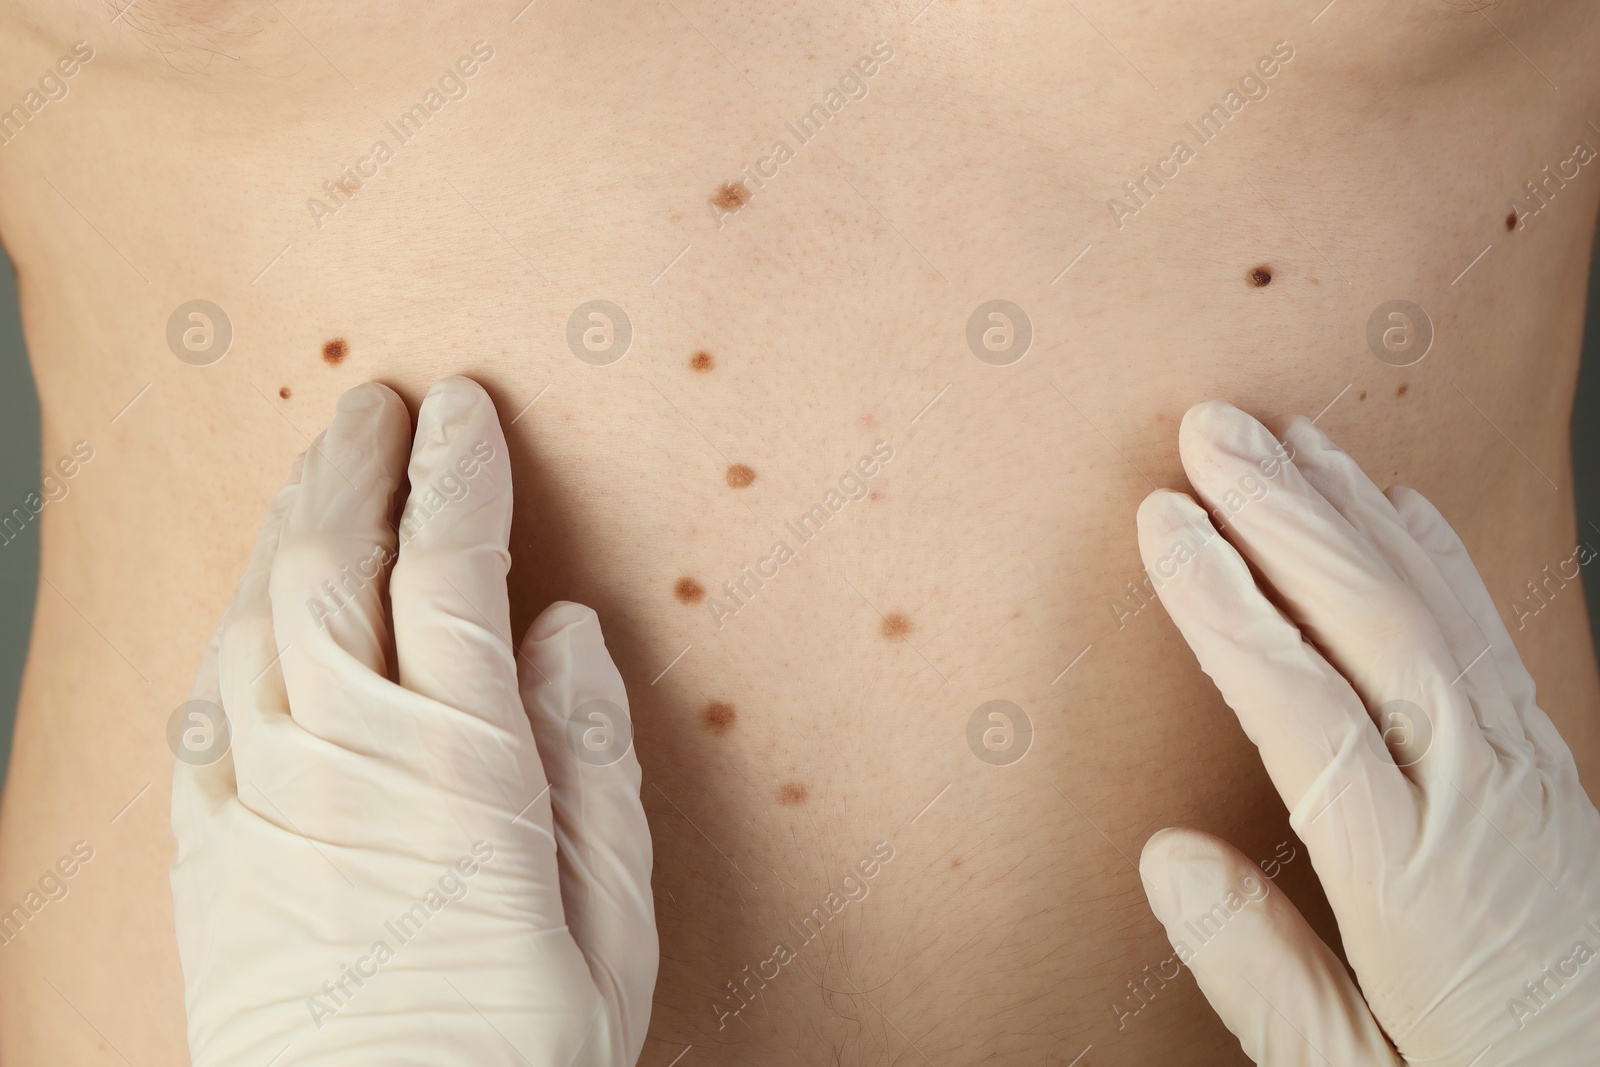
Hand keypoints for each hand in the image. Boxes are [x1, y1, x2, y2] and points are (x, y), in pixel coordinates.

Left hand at [169, 377, 656, 1064]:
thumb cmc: (518, 1053)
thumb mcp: (610, 917)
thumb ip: (589, 755)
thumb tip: (564, 628)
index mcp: (459, 769)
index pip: (449, 570)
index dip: (457, 474)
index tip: (467, 408)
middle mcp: (343, 761)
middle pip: (327, 565)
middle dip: (354, 466)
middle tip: (376, 404)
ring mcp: (258, 802)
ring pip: (251, 616)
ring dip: (285, 525)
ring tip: (317, 469)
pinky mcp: (206, 851)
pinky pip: (201, 702)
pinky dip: (229, 623)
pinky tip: (249, 598)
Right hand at [1135, 401, 1599, 1064]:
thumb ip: (1260, 975)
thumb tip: (1165, 855)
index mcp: (1415, 884)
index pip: (1302, 710)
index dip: (1225, 607)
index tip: (1165, 522)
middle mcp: (1481, 806)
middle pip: (1376, 628)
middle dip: (1285, 517)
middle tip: (1212, 428)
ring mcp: (1527, 779)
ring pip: (1436, 615)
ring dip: (1354, 515)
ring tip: (1285, 438)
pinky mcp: (1548, 774)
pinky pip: (1490, 640)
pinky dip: (1440, 559)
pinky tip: (1401, 508)